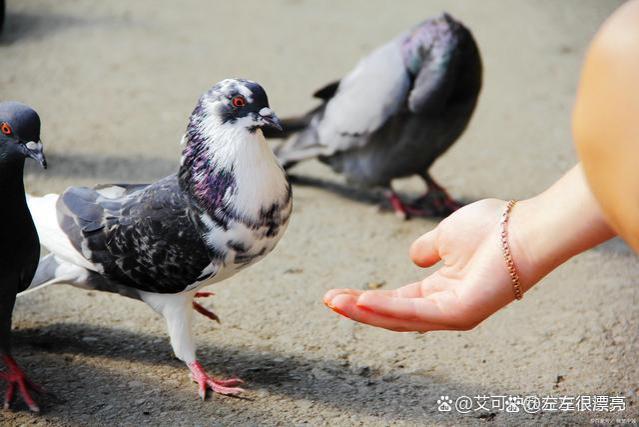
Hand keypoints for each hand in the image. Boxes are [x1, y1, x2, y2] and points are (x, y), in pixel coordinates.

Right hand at [324, 199, 523, 331]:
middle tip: (328, 301)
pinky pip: (415, 313)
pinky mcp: (459, 313)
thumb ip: (427, 249)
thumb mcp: (446, 235)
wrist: (524, 229)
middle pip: (392, 315)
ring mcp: (452, 314)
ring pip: (399, 319)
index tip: (337, 292)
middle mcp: (444, 307)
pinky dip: (387, 308)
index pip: (396, 300)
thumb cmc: (492, 229)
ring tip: (335, 302)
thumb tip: (413, 257)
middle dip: (358, 309)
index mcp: (440, 289)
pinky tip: (361, 302)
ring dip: (365, 312)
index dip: (366, 297)